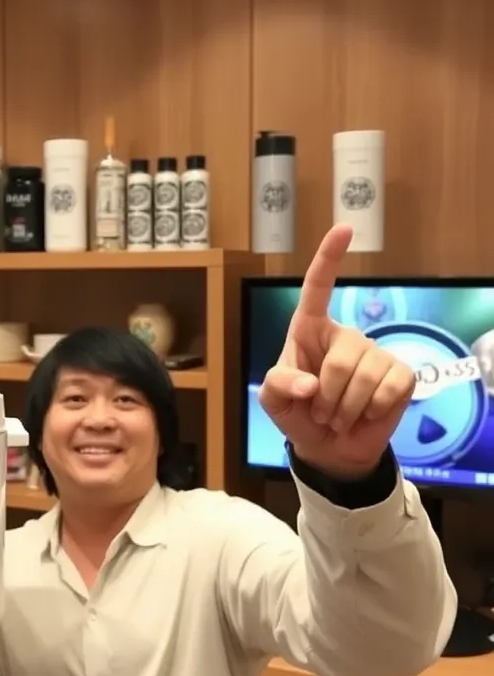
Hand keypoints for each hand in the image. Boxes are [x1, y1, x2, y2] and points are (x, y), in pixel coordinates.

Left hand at [258, 224, 414, 479]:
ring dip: (346, 408)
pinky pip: (389, 390)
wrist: (328, 447)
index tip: (344, 229)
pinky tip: (365, 414)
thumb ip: (279, 387)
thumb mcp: (274, 402)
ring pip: (365, 377)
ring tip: (338, 415)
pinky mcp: (401, 374)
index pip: (317, 290)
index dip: (328, 259)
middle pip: (342, 359)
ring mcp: (375, 352)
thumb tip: (310, 384)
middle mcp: (344, 336)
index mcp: (309, 331)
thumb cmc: (299, 414)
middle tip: (321, 412)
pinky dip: (372, 410)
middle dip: (328, 395)